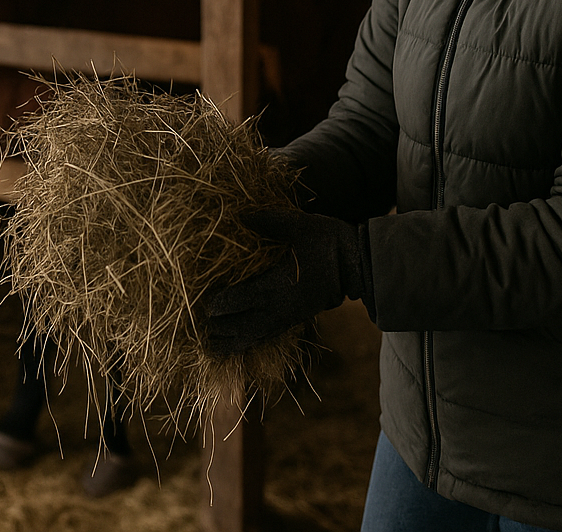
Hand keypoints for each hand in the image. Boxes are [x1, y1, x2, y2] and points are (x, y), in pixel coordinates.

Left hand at [202, 209, 373, 356]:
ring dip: (232, 342)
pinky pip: (267, 336)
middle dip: (220, 329)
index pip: (239, 301)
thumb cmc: (331, 244)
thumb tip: (241, 216)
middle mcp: (279, 308)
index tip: (205, 304)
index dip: (220, 305)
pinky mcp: (295, 319)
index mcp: (276, 286)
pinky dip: (250, 341)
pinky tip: (240, 342)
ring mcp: (288, 317)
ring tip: (211, 345)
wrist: (361, 266)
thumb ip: (270, 222)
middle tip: (200, 326)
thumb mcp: (301, 226)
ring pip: (254, 337)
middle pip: (241, 327)